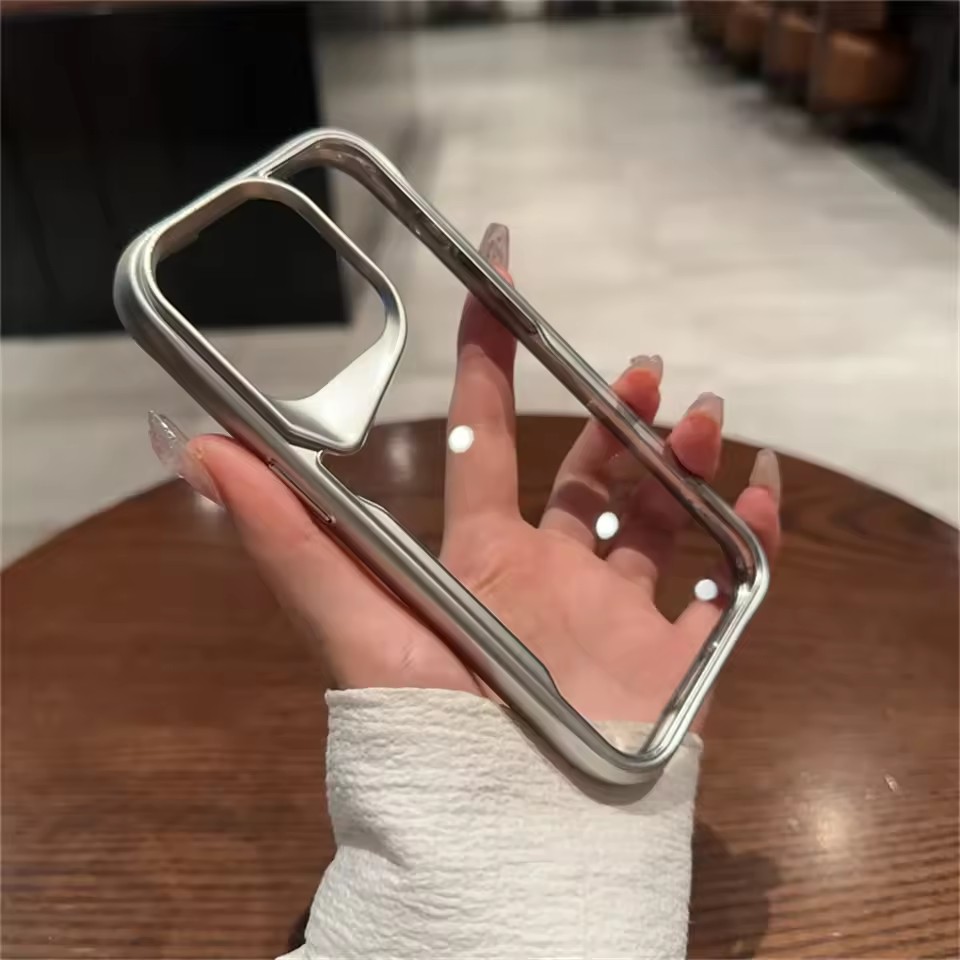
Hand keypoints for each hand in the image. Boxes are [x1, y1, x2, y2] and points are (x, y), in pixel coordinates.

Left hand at [182, 224, 780, 725]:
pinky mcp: (676, 657)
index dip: (490, 362)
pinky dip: (750, 533)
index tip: (501, 285)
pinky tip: (756, 488)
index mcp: (485, 556)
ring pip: (661, 515)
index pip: (488, 438)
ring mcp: (617, 614)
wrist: (505, 829)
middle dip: (617, 414)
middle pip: (591, 474)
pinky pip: (728, 585)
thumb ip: (286, 536)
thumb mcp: (352, 618)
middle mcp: (552, 575)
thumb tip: (202, 447)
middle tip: (642, 373)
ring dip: (683, 457)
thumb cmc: (426, 723)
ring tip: (699, 415)